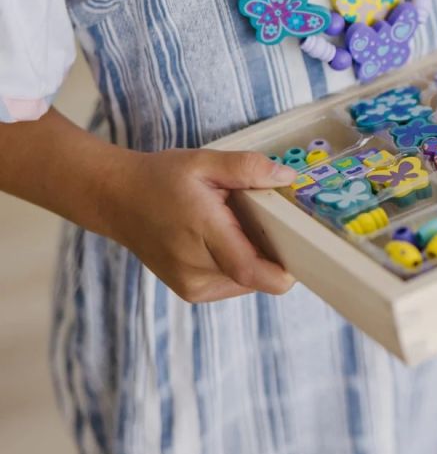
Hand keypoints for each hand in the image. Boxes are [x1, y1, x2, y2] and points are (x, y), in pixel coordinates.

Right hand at [106, 148, 297, 302]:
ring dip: (255, 257)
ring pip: (247, 281)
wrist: (117, 200)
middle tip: (268, 220)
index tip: (303, 250)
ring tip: (238, 225)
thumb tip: (287, 176)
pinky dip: (240, 263)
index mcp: (202, 234)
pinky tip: (227, 238)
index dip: (284, 270)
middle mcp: (196, 270)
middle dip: (272, 251)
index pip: (253, 271)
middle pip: (256, 275)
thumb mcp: (204, 162)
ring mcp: (192, 286)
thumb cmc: (160, 178)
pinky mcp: (191, 291)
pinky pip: (233, 282)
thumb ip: (247, 167)